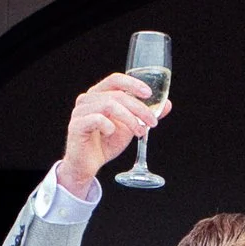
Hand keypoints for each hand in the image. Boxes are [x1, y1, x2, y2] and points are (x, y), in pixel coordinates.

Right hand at [56, 71, 163, 195]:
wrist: (88, 165)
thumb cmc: (106, 143)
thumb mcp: (130, 127)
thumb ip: (144, 115)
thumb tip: (167, 104)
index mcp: (99, 95)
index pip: (115, 80)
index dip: (132, 84)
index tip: (148, 94)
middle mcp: (87, 99)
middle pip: (117, 95)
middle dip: (139, 108)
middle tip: (152, 123)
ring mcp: (80, 111)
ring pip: (109, 105)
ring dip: (129, 119)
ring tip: (139, 132)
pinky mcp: (76, 125)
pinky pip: (97, 119)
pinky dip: (109, 126)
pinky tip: (112, 134)